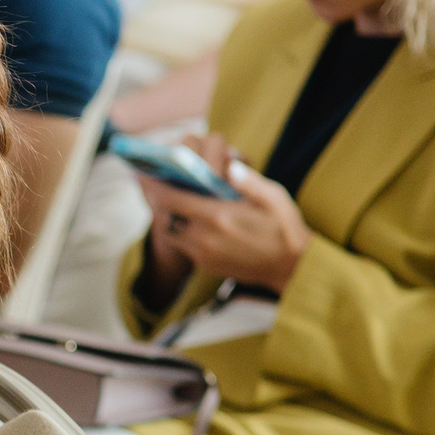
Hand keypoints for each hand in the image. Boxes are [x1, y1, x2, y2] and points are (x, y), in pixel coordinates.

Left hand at [136, 134, 311, 293]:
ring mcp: (204, 255)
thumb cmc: (284, 227)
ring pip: (171, 233)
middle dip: (158, 200)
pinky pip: (183, 245)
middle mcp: (206, 238)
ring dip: (169, 216)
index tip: (143, 172)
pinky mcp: (205, 265)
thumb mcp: (275, 198)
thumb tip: (229, 166)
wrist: (290, 268)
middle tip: (152, 183)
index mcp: (220, 216)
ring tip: (169, 199)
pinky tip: (188, 218)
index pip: (175, 199)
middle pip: (166, 216)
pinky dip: (181, 231)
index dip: (155, 186)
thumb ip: (250, 181)